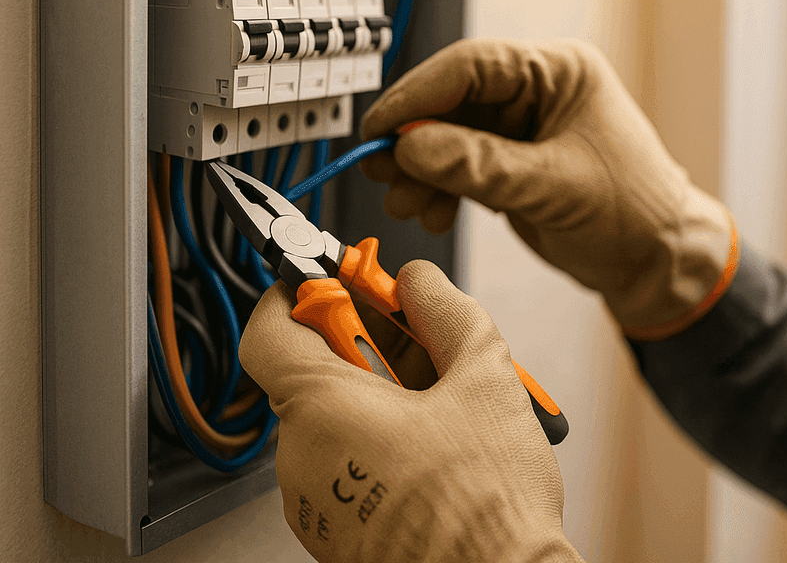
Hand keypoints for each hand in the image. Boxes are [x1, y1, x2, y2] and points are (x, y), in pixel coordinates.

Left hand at [239, 262, 581, 562]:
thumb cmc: (487, 503)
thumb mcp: (485, 375)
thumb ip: (446, 311)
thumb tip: (422, 281)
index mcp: (321, 409)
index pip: (270, 328)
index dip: (304, 292)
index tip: (342, 280)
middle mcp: (301, 460)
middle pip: (313, 373)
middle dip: (369, 345)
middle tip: (423, 336)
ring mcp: (316, 504)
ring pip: (334, 422)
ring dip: (382, 396)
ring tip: (447, 399)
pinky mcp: (337, 535)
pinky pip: (345, 466)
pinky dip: (381, 442)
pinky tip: (439, 443)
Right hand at [360, 38, 737, 338]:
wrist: (656, 261)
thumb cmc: (634, 212)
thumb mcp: (555, 187)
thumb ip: (481, 166)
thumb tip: (411, 148)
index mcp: (560, 72)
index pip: (473, 66)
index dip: (419, 94)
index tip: (381, 126)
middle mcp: (538, 92)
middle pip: (454, 100)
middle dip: (415, 139)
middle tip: (382, 170)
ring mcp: (522, 129)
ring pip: (450, 136)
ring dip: (421, 171)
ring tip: (406, 205)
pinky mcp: (511, 164)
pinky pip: (460, 166)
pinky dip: (439, 189)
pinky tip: (431, 214)